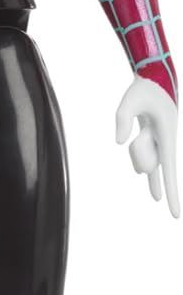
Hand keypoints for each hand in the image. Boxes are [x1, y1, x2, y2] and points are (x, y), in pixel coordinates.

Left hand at [116, 77, 179, 217]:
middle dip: (138, 150)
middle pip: (146, 163)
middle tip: (144, 124)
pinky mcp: (154, 142)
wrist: (156, 78)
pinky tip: (156, 196)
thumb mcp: (129, 100)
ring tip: (143, 123)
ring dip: (137, 147)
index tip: (175, 216)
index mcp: (167, 136)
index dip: (172, 194)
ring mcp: (161, 144)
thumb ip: (122, 118)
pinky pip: (150, 163)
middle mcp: (167, 143)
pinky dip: (151, 176)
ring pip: (141, 160)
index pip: (170, 171)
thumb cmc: (144, 88)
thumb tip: (119, 143)